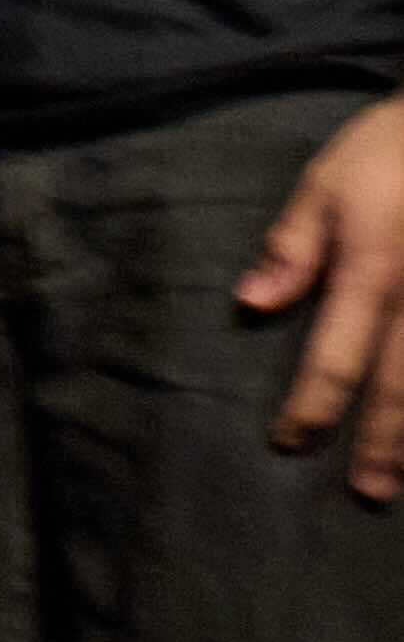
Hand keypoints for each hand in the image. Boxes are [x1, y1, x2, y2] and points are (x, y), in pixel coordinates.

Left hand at [237, 91, 403, 505]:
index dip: (313, 403)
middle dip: (383, 442)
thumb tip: (252, 304)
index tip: (290, 441)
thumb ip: (294, 246)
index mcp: (374, 270)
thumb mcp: (329, 182)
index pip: (338, 353)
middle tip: (368, 493)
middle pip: (402, 384)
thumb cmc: (394, 149)